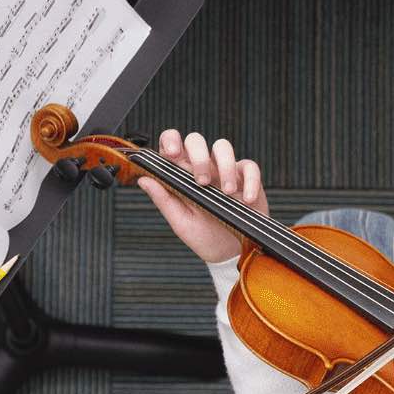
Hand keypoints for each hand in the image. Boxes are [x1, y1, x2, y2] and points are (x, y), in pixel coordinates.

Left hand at [139, 129, 263, 265]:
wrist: (230, 253)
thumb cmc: (202, 236)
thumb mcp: (180, 221)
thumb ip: (163, 199)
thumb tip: (143, 179)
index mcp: (180, 174)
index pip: (171, 145)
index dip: (170, 140)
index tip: (173, 153)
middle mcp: (201, 167)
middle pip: (196, 140)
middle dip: (198, 156)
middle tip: (202, 182)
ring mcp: (224, 170)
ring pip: (222, 146)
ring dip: (225, 166)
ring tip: (227, 192)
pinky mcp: (246, 178)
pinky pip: (249, 166)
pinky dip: (250, 180)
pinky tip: (247, 200)